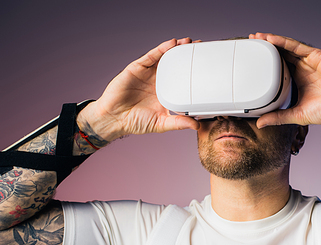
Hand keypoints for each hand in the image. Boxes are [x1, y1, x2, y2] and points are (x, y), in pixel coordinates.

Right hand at [78, 38, 199, 141]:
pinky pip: (152, 56)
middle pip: (176, 64)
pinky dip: (162, 49)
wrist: (113, 118)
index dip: (193, 72)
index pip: (182, 79)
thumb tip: (197, 125)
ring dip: (177, 48)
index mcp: (166, 93)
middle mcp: (159, 81)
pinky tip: (172, 44)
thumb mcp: (161, 123)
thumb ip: (178, 123)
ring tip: (189, 42)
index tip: (206, 66)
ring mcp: (148, 73)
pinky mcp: (138, 68)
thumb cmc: (135, 122)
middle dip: (187, 56)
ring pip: (165, 57)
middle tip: (201, 48)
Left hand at [249, 33, 320, 128]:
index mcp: (299, 78)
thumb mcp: (296, 115)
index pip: (279, 66)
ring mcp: (310, 60)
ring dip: (272, 41)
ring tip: (257, 37)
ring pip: (287, 46)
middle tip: (251, 42)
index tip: (252, 58)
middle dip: (266, 47)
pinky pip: (297, 46)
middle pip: (281, 53)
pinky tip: (271, 39)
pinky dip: (283, 42)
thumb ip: (278, 117)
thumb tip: (260, 123)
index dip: (266, 61)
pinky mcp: (317, 56)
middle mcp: (303, 67)